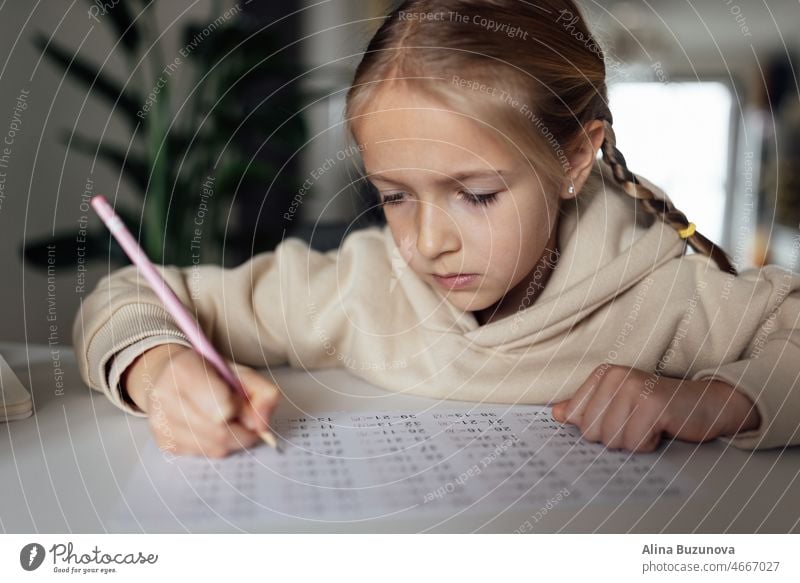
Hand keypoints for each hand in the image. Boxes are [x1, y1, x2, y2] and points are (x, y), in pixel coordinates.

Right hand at [123, 344, 281, 457]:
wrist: (166, 377)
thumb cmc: (209, 373)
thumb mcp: (240, 372)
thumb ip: (262, 393)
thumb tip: (262, 426)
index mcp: (184, 370)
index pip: (222, 407)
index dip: (240, 409)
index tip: (241, 402)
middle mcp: (165, 396)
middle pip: (221, 433)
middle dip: (242, 430)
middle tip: (244, 419)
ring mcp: (160, 422)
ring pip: (214, 448)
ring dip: (231, 440)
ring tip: (227, 422)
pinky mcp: (163, 443)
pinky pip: (204, 455)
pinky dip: (216, 446)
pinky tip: (210, 428)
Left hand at [550, 364, 760, 452]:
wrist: (707, 404)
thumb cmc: (660, 408)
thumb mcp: (620, 404)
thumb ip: (587, 408)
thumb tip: (556, 413)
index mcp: (603, 375)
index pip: (576, 418)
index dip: (597, 430)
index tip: (619, 421)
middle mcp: (615, 376)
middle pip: (592, 432)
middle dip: (616, 438)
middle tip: (638, 426)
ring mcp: (634, 388)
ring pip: (612, 439)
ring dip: (633, 443)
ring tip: (650, 427)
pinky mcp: (654, 404)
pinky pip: (635, 442)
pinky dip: (648, 445)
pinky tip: (661, 430)